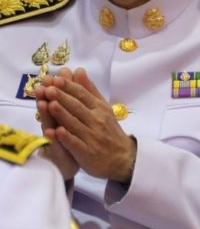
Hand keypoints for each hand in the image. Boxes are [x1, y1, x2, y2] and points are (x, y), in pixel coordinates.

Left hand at [35, 68, 137, 183]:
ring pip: (74, 124)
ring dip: (62, 114)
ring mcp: (91, 137)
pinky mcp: (86, 152)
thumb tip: (79, 70)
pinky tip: (57, 132)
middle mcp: (96, 121)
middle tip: (49, 88)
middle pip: (77, 107)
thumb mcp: (103, 108)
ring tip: (50, 104)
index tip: (57, 78)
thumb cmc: (109, 131)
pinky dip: (66, 138)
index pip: (83, 95)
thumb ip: (90, 90)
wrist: (123, 158)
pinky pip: (75, 144)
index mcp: (99, 109)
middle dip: (63, 97)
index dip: (69, 87)